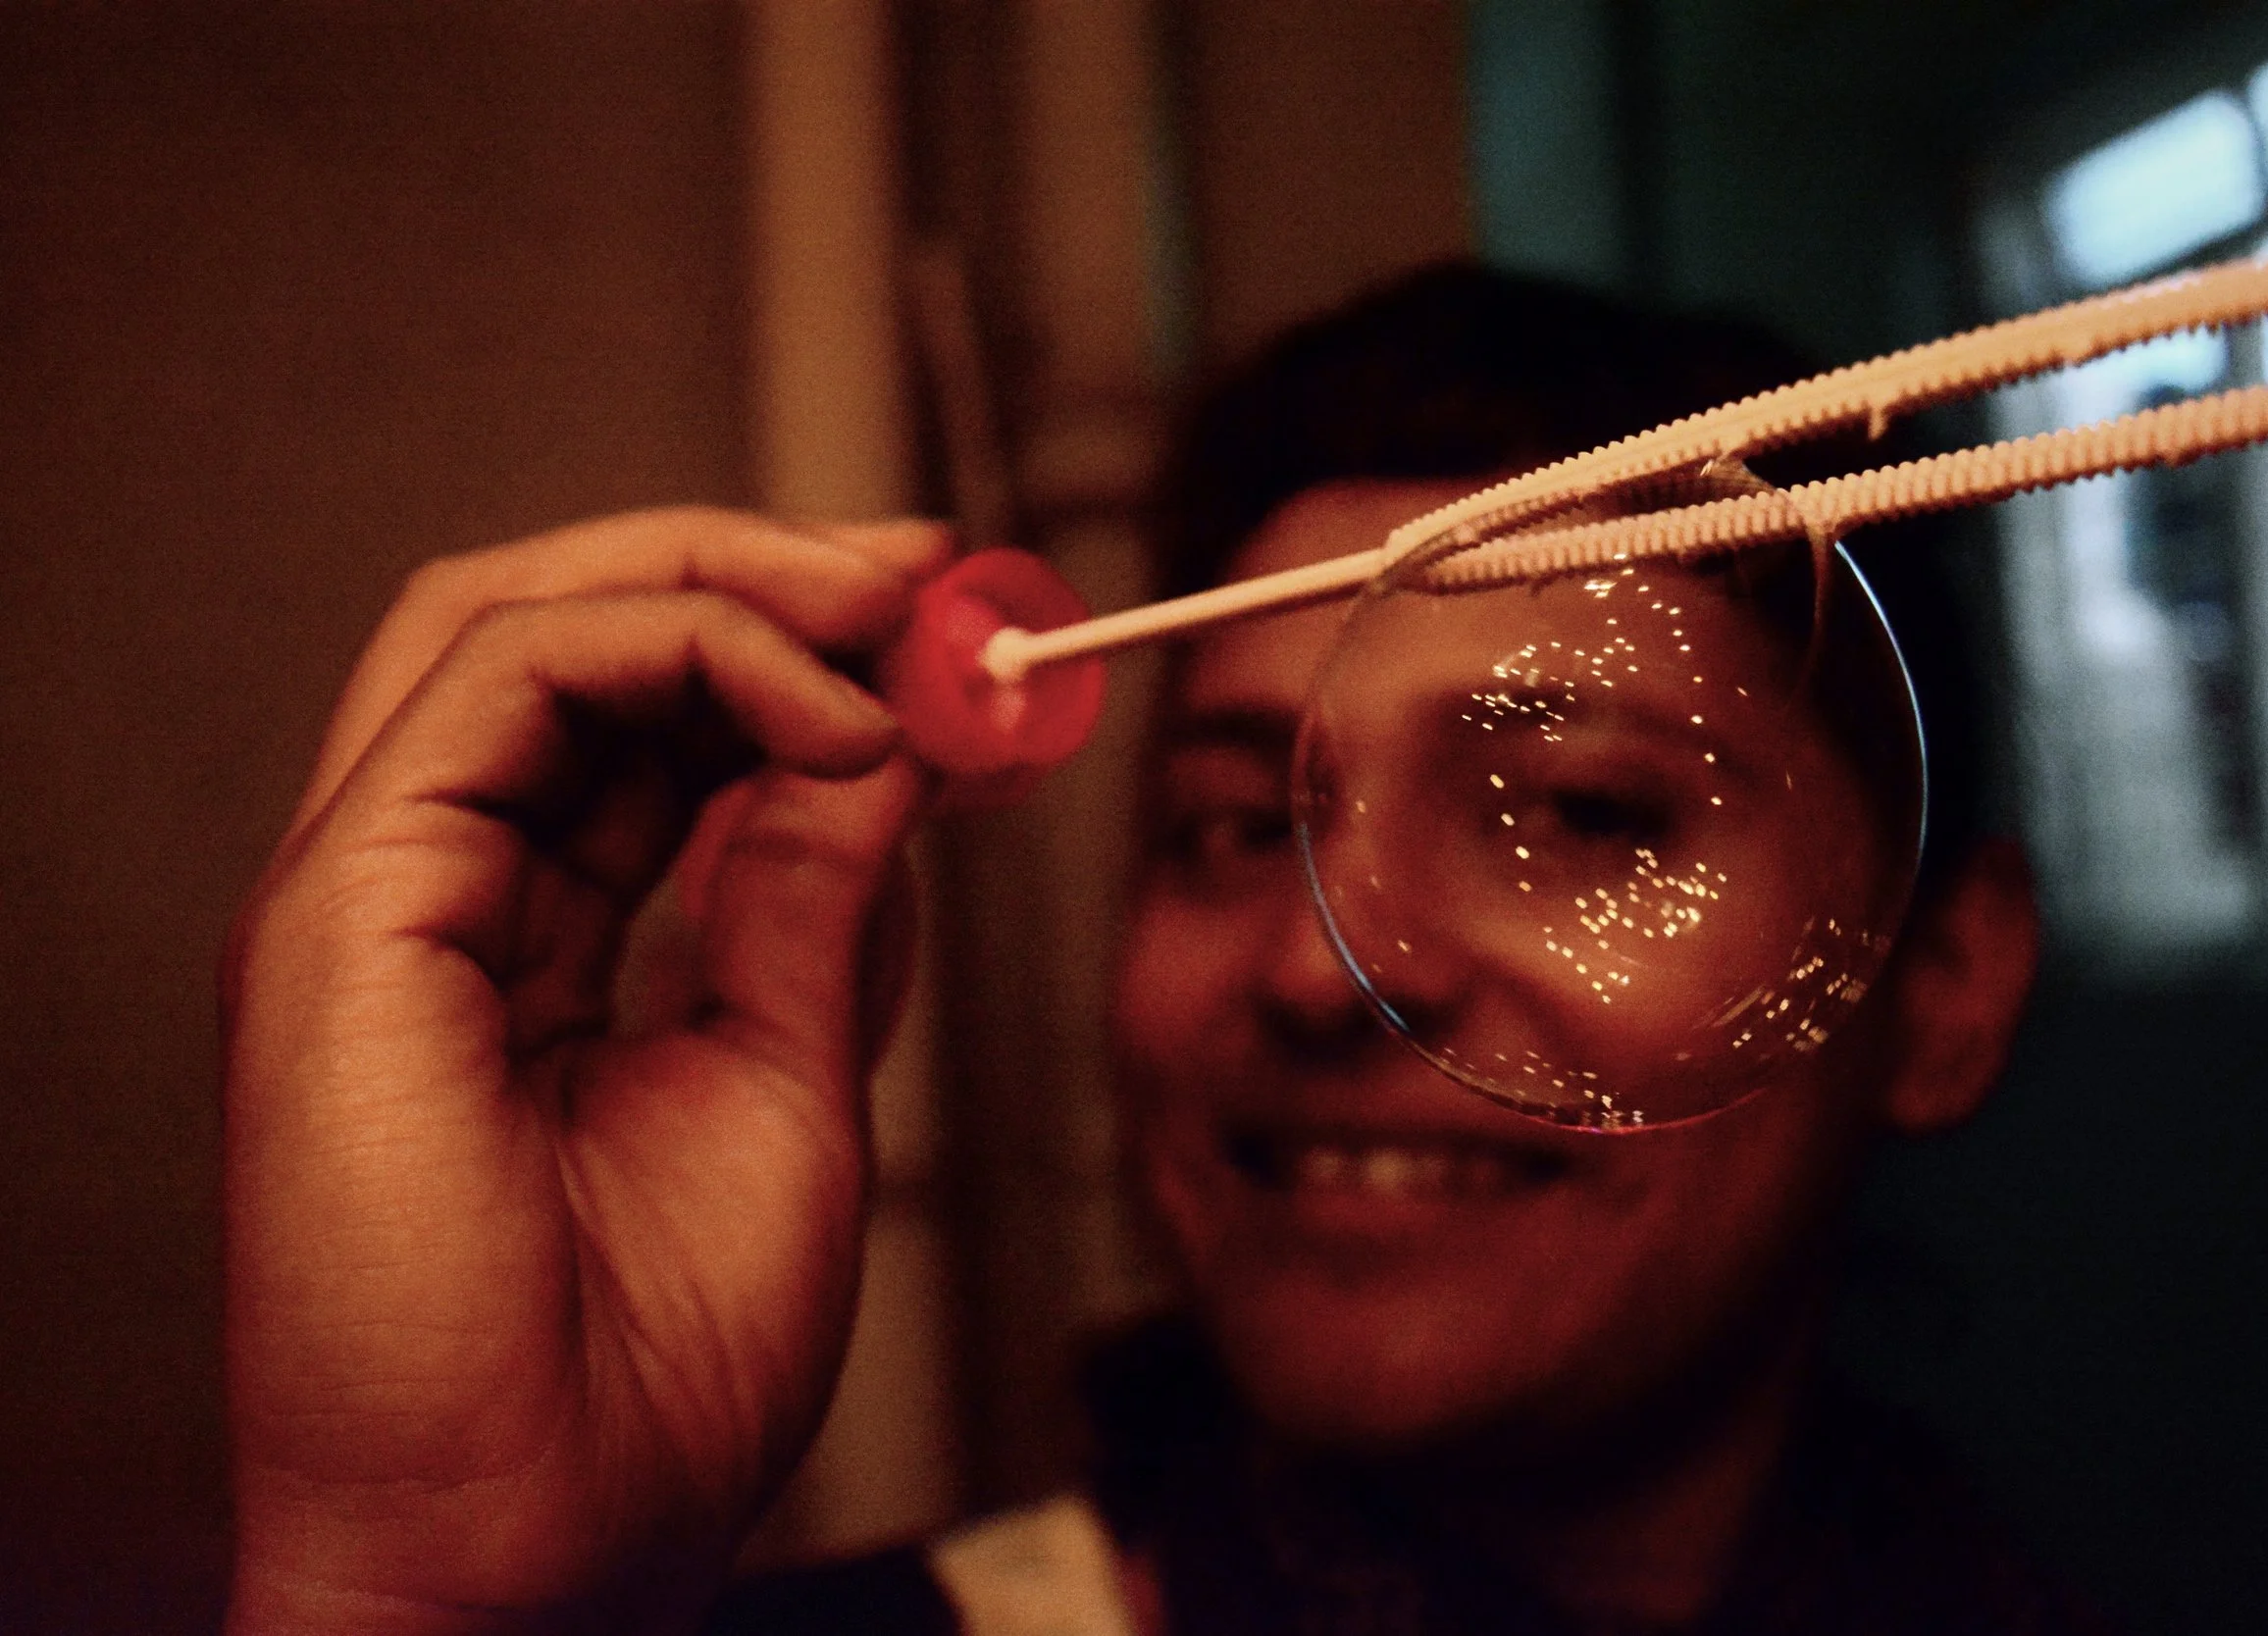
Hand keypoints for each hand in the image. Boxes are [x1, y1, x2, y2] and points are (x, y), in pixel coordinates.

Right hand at [220, 508, 951, 1634]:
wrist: (539, 1547)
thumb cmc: (648, 1371)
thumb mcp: (786, 1082)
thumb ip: (811, 906)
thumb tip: (885, 757)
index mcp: (524, 937)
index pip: (635, 719)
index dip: (786, 641)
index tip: (944, 624)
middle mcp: (433, 894)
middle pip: (561, 633)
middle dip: (756, 571)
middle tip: (924, 569)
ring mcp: (371, 894)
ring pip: (508, 619)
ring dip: (721, 581)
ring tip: (890, 612)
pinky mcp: (339, 912)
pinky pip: (494, 684)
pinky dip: (672, 649)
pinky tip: (821, 711)